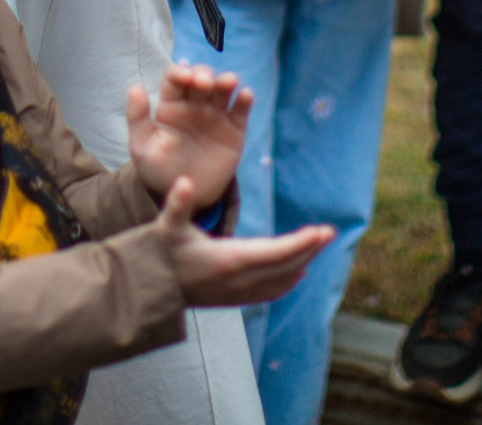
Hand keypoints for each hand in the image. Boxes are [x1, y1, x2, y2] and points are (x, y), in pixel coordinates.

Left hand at [127, 63, 249, 211]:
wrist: (185, 198)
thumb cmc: (160, 169)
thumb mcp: (142, 148)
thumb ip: (137, 119)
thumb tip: (135, 87)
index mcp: (171, 105)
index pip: (175, 78)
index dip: (180, 72)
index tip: (185, 77)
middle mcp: (194, 104)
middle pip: (201, 77)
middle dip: (204, 74)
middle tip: (204, 83)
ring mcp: (216, 115)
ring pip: (223, 89)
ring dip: (227, 80)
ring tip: (230, 82)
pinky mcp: (234, 129)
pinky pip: (241, 110)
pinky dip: (245, 100)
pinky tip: (246, 95)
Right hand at [151, 177, 335, 307]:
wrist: (152, 289)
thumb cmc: (161, 253)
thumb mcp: (167, 226)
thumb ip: (177, 204)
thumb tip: (184, 181)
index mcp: (229, 260)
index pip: (275, 253)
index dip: (301, 243)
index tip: (322, 231)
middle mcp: (239, 280)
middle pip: (285, 266)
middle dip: (309, 249)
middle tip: (329, 233)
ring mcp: (239, 293)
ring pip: (281, 279)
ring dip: (303, 262)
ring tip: (318, 245)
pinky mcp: (235, 299)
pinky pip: (271, 292)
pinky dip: (289, 281)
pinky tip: (299, 272)